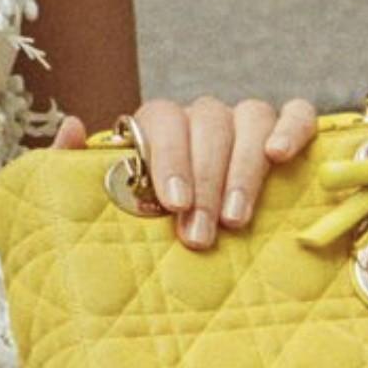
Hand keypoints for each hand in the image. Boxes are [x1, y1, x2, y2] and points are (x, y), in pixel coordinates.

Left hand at [51, 96, 318, 249]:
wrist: (171, 254)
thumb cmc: (141, 225)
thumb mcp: (97, 199)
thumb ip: (73, 165)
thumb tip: (71, 125)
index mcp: (156, 127)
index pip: (162, 119)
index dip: (169, 157)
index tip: (173, 204)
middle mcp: (200, 119)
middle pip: (207, 124)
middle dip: (205, 181)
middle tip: (202, 233)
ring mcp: (243, 122)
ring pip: (249, 118)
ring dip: (243, 168)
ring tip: (235, 218)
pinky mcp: (285, 133)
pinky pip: (296, 113)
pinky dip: (292, 128)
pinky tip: (281, 156)